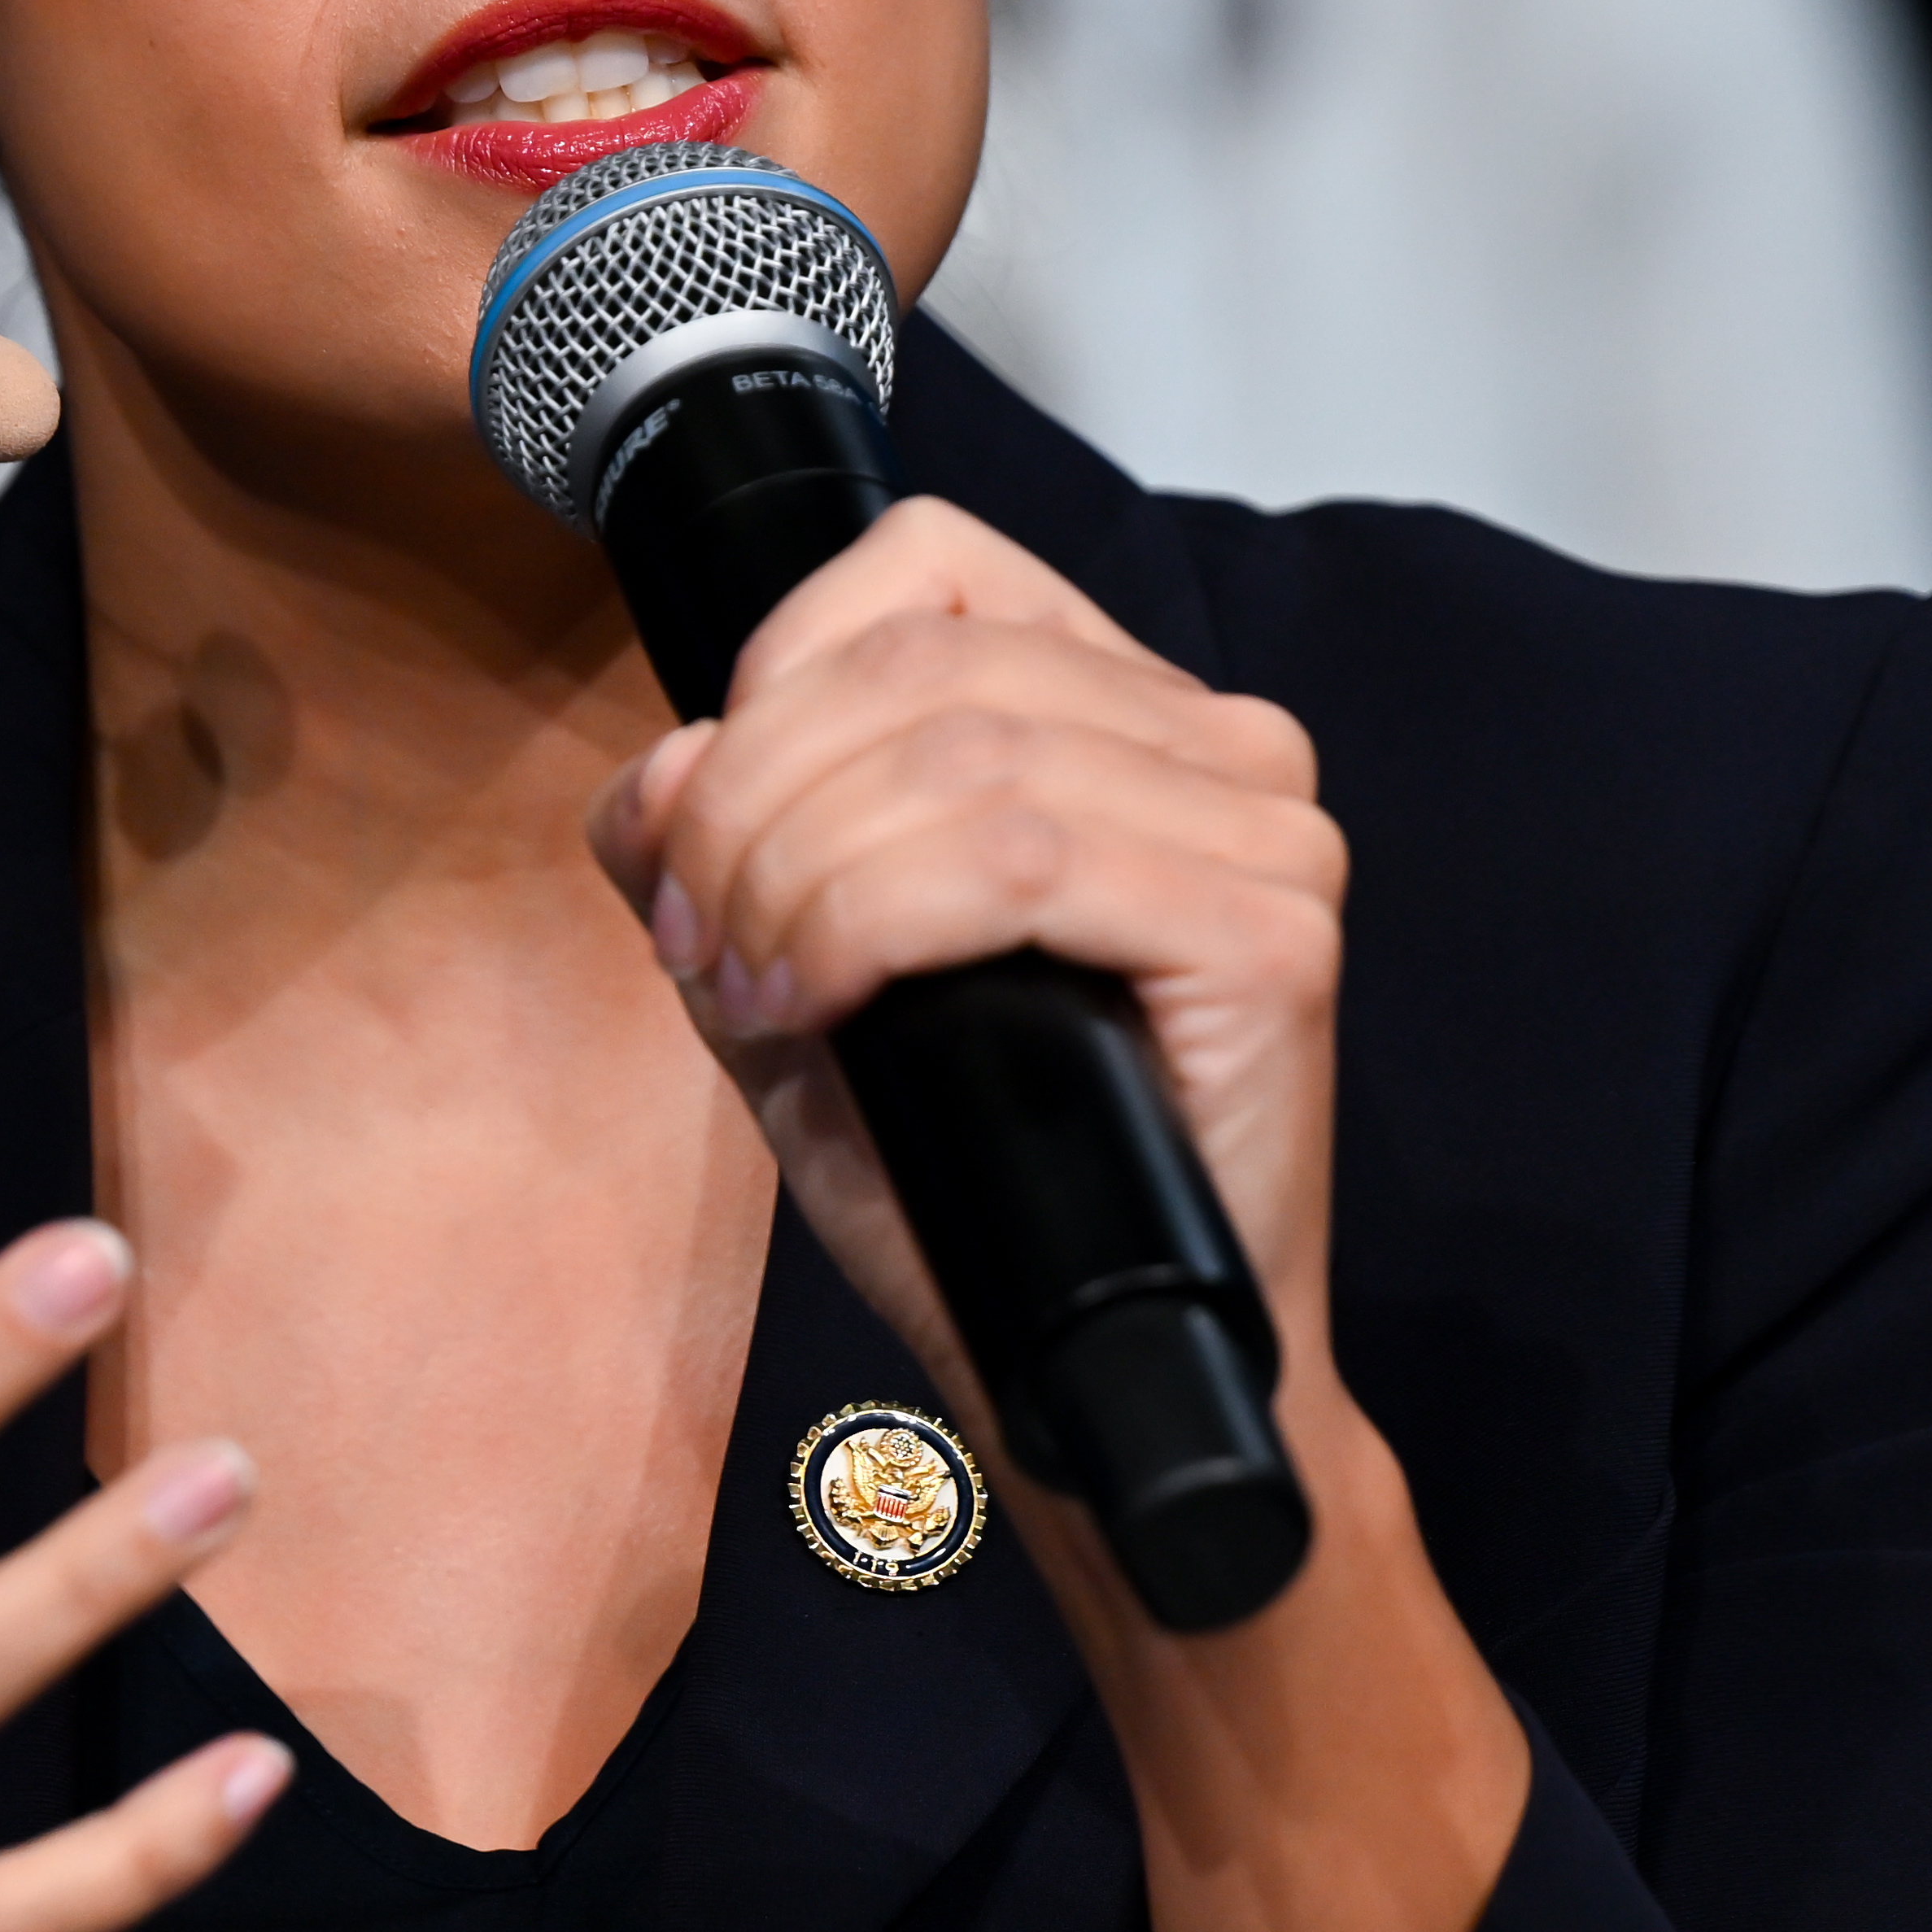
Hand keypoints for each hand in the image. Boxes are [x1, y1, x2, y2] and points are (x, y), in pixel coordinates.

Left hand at [579, 498, 1350, 1414]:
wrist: (1083, 1367)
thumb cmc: (968, 1176)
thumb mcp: (790, 983)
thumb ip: (715, 858)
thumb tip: (660, 767)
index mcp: (1122, 708)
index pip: (927, 564)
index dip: (780, 670)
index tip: (701, 835)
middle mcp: (1219, 743)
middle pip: (925, 668)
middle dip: (756, 802)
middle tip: (704, 945)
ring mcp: (1265, 833)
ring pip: (965, 761)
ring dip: (802, 874)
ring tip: (760, 992)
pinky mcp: (1271, 935)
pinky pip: (1024, 863)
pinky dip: (877, 923)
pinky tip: (829, 1009)